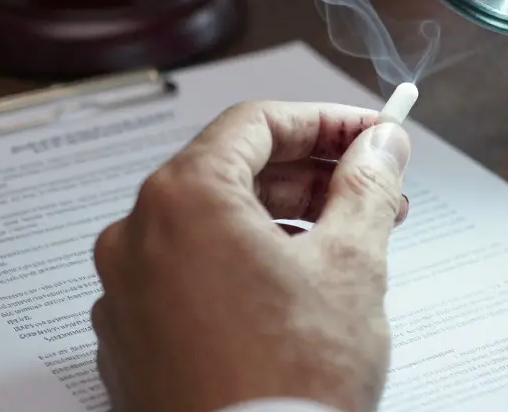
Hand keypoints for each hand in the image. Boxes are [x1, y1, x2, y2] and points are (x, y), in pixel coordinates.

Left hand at [91, 102, 411, 411]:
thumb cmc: (288, 386)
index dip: (325, 122)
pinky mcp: (132, 341)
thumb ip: (367, 188)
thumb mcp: (352, 265)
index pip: (257, 124)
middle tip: (372, 188)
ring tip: (346, 244)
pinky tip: (296, 291)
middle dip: (311, 176)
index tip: (371, 135)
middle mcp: (138, 239)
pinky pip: (189, 277)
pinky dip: (242, 266)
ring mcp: (127, 294)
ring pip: (211, 228)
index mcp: (183, 201)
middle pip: (231, 172)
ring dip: (281, 221)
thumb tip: (381, 148)